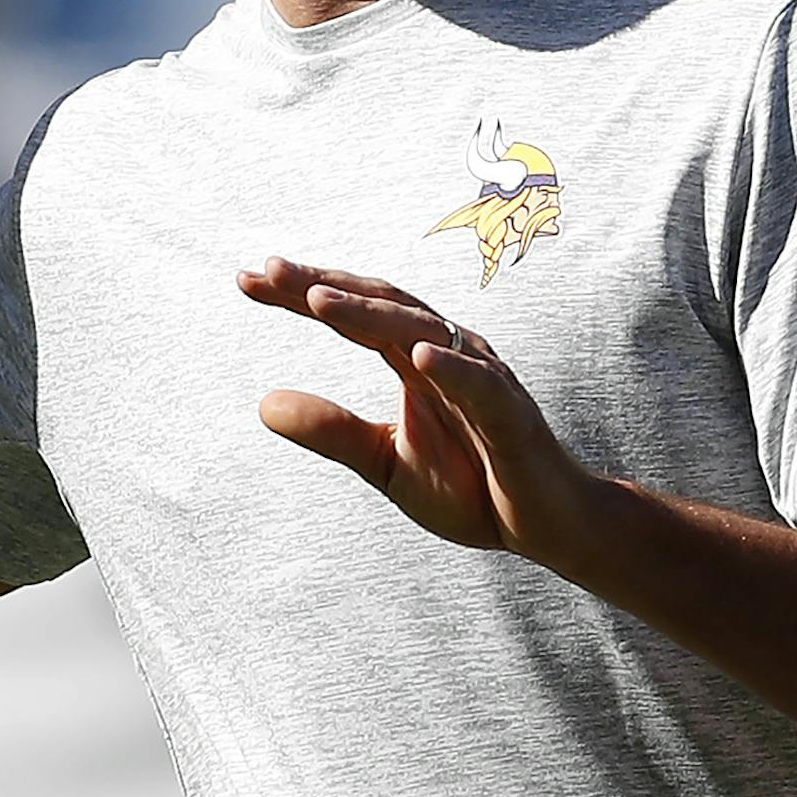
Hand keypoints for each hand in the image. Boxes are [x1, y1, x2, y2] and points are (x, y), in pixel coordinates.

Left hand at [239, 256, 594, 564]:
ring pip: (422, 331)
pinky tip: (416, 355)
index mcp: (412, 359)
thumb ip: (333, 431)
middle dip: (325, 285)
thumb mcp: (386, 461)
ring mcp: (481, 378)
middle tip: (268, 270)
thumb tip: (262, 406)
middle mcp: (445, 353)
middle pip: (380, 303)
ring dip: (370, 313)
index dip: (302, 292)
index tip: (248, 278)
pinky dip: (449, 368)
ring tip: (320, 301)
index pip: (351, 313)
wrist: (548, 527)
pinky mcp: (511, 416)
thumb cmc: (473, 486)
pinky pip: (480, 386)